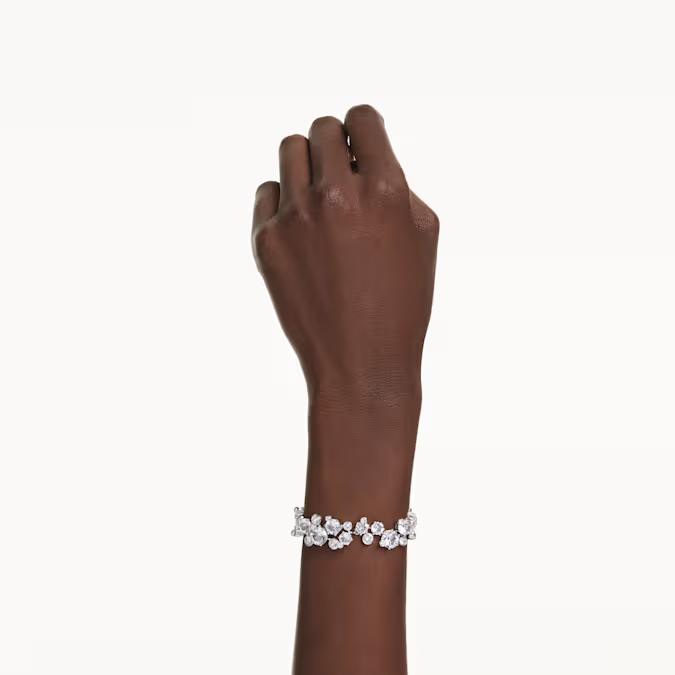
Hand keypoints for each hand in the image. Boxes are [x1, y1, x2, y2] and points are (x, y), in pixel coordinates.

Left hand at [252, 105, 438, 402]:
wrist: (362, 363)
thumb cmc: (402, 303)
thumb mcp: (422, 236)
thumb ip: (396, 184)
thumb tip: (364, 156)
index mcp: (385, 189)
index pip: (361, 118)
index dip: (363, 127)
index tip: (360, 142)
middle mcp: (336, 195)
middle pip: (322, 129)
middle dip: (335, 144)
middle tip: (342, 173)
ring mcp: (296, 217)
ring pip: (290, 150)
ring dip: (307, 163)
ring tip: (321, 195)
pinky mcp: (266, 241)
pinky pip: (268, 192)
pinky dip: (284, 200)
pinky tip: (303, 228)